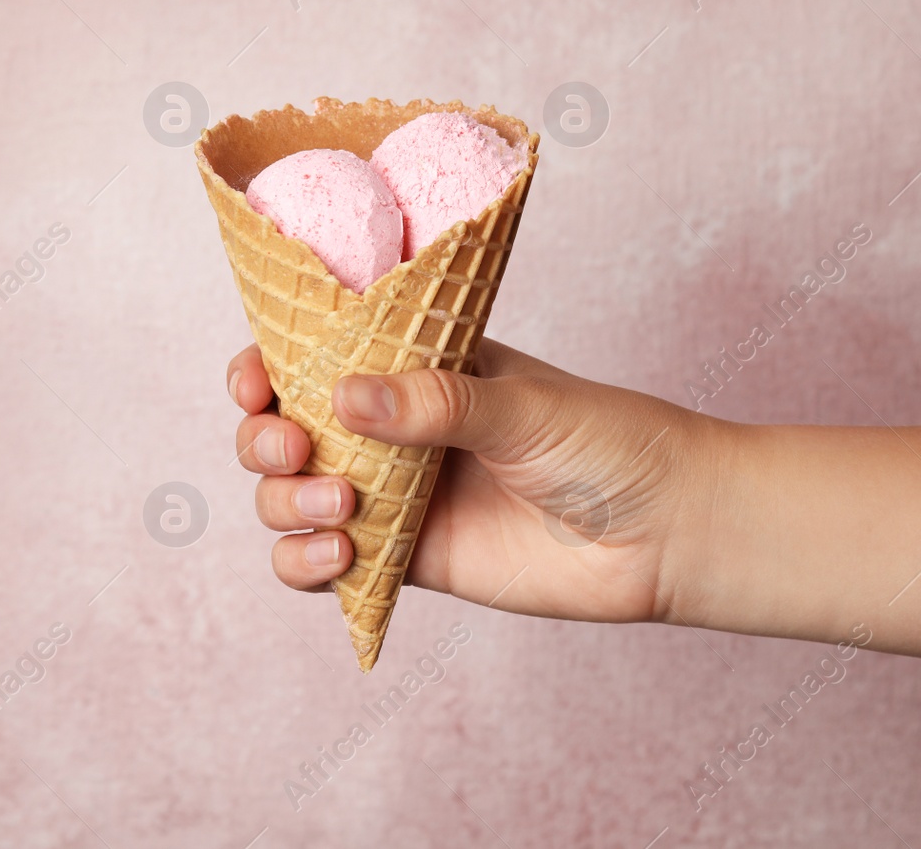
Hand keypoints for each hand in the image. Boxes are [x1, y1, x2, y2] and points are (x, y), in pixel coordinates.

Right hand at [226, 338, 723, 622]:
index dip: (267, 366)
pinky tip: (337, 558)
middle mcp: (393, 428)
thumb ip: (436, 404)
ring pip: (292, 497)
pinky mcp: (404, 561)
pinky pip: (323, 566)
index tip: (256, 382)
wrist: (663, 534)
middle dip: (264, 438)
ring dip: (285, 503)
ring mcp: (393, 495)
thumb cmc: (609, 445)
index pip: (316, 354)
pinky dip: (304, 564)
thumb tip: (342, 395)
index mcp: (416, 366)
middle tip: (295, 449)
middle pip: (283, 428)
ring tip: (340, 510)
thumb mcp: (522, 407)